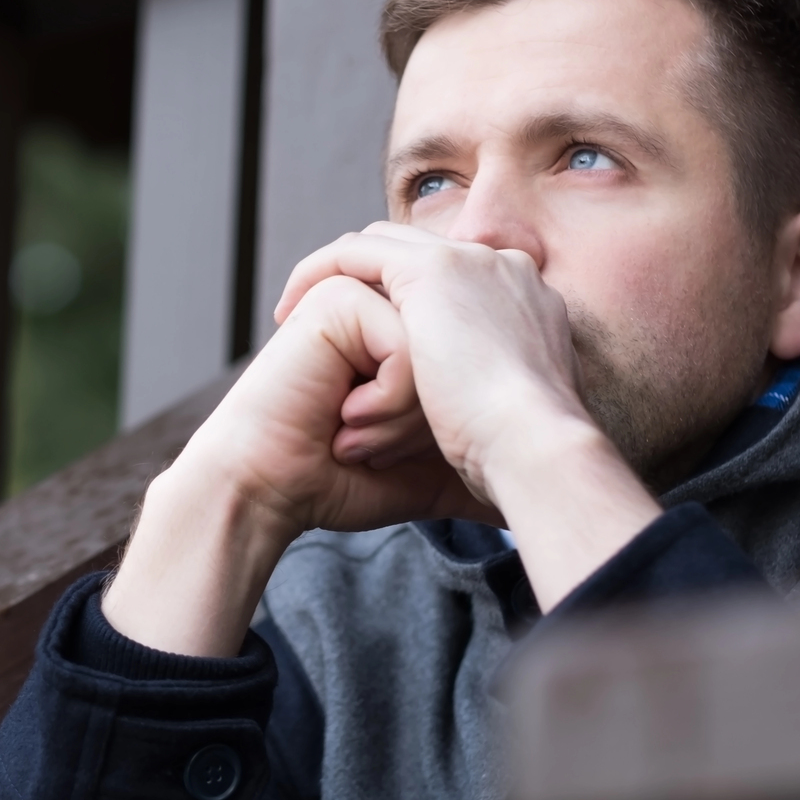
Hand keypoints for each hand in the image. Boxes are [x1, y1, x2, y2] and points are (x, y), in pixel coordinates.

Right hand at [103, 274, 490, 655]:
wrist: (277, 491)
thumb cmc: (342, 482)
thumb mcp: (428, 472)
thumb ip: (474, 467)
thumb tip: (521, 498)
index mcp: (413, 332)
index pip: (466, 359)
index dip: (448, 414)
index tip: (408, 452)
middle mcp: (392, 308)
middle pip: (455, 354)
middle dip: (423, 417)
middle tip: (373, 448)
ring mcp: (365, 300)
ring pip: (434, 350)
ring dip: (403, 413)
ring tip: (358, 438)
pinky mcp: (340, 303)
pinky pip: (403, 348)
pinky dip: (386, 400)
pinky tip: (346, 421)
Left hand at [275, 224, 592, 504]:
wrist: (533, 446)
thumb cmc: (522, 459)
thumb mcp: (509, 425)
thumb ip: (486, 405)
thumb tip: (467, 440)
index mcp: (528, 305)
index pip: (457, 289)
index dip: (406, 314)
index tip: (373, 351)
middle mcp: (504, 270)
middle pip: (418, 260)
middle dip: (366, 289)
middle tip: (326, 331)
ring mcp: (472, 262)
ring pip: (384, 251)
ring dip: (336, 280)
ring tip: (296, 319)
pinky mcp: (434, 269)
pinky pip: (355, 253)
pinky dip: (319, 273)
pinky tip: (290, 309)